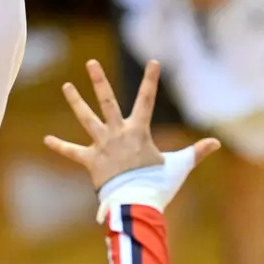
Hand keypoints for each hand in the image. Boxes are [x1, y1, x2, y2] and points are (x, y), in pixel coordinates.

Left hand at [44, 58, 219, 189]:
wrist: (136, 202)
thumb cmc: (159, 184)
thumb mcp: (179, 166)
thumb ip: (196, 152)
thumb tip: (217, 144)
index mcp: (139, 131)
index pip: (147, 99)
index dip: (150, 80)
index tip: (153, 61)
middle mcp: (118, 133)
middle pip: (106, 101)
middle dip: (98, 80)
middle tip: (90, 63)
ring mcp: (102, 145)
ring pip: (86, 119)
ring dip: (76, 102)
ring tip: (66, 86)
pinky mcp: (91, 161)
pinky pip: (73, 152)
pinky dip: (60, 146)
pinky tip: (46, 139)